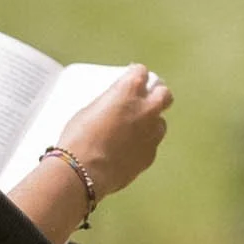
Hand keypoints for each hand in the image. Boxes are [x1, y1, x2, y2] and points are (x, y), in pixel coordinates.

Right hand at [58, 64, 170, 198]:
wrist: (83, 171)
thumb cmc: (79, 137)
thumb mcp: (90, 109)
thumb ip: (111, 102)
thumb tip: (116, 106)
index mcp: (129, 90)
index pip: (142, 72)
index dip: (136, 75)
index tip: (131, 81)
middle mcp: (147, 108)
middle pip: (164, 94)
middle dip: (156, 95)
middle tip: (143, 102)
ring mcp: (152, 133)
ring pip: (161, 121)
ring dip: (152, 122)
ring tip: (134, 130)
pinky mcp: (151, 155)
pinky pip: (152, 143)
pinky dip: (144, 143)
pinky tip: (128, 150)